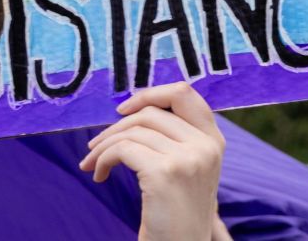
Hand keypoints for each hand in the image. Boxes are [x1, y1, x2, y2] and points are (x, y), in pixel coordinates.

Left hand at [79, 82, 230, 240]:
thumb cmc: (176, 214)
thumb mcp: (188, 169)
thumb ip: (176, 138)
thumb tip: (135, 108)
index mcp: (214, 141)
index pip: (184, 94)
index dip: (150, 94)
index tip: (123, 109)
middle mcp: (206, 146)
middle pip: (151, 112)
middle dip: (116, 126)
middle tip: (95, 146)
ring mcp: (188, 158)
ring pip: (133, 130)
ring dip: (104, 146)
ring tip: (93, 164)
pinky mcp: (165, 173)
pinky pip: (122, 149)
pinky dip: (103, 159)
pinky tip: (99, 175)